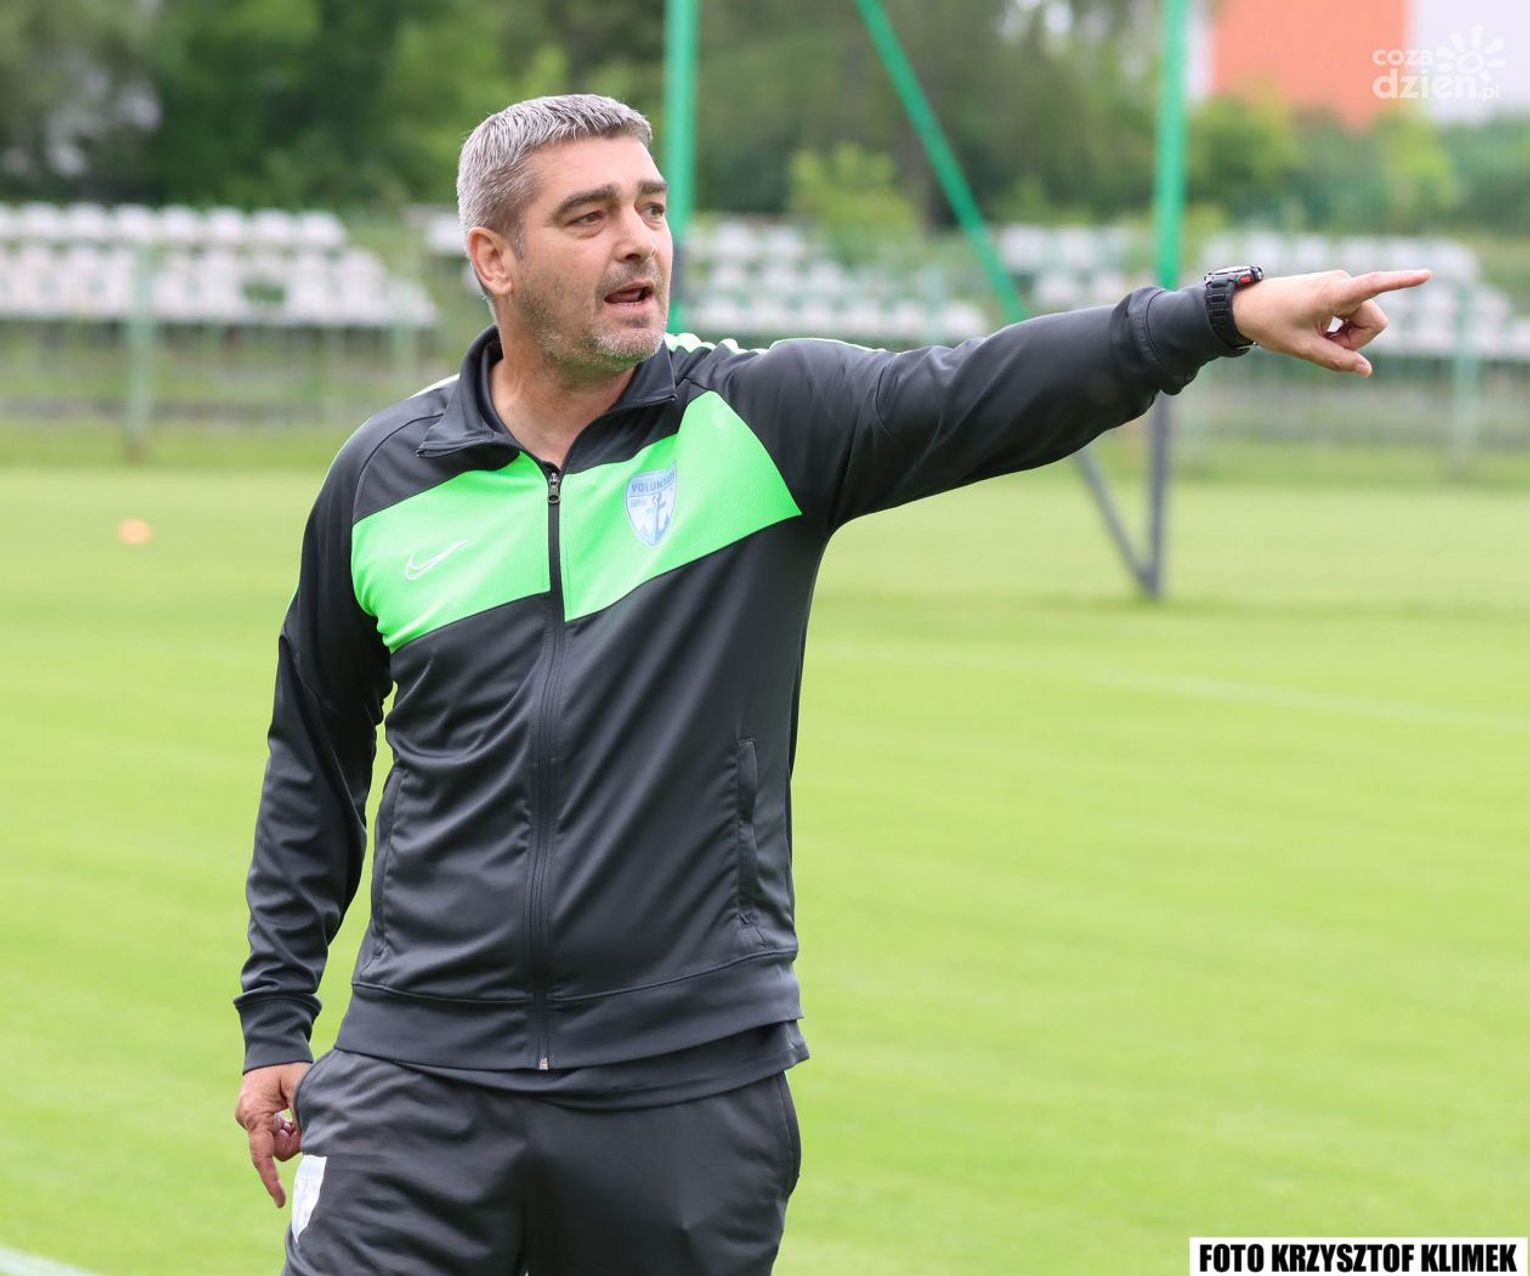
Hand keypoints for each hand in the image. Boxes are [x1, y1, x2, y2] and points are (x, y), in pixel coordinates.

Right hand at [234, 1060, 309, 1206]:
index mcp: (255, 1114)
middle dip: (292, 1141)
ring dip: (290, 1133)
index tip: (281, 1201)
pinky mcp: (255, 1118)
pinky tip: (289, 1111)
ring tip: (295, 1110)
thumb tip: (308, 1140)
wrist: (271, 1047)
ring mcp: (249, 1119)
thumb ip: (303, 1113)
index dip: (272, 1180)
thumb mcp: (300, 1084)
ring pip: (275, 1142)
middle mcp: (247, 1120)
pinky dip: (284, 1127)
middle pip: (275, 1150)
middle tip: (302, 1119)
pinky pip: (272, 1133)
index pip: (263, 1155)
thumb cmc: (286, 1063)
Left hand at [1231, 268, 1432, 375]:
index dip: (1402, 281)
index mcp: (1334, 293)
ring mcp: (1340, 285)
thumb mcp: (1303, 348)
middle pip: (1374, 323)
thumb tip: (1367, 371)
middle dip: (1357, 341)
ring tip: (1317, 338)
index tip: (1427, 274)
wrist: (1246, 306)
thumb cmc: (1271, 324)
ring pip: (1364, 321)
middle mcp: (1342, 283)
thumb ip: (1336, 360)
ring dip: (1348, 337)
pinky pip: (1353, 316)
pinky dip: (1342, 329)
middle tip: (1324, 347)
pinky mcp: (1337, 289)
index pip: (1374, 285)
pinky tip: (1319, 331)